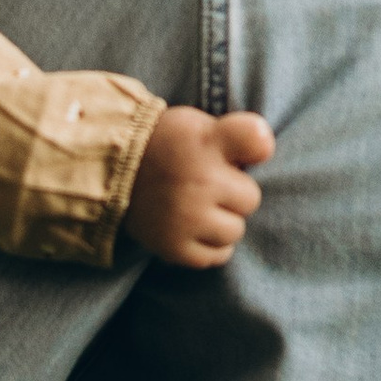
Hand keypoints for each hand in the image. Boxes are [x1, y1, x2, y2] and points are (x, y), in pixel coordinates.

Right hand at [123, 107, 273, 268]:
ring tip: (201, 207)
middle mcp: (198, 182)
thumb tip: (267, 152)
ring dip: (224, 222)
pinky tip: (196, 228)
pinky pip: (215, 256)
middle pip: (250, 199)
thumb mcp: (201, 124)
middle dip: (234, 193)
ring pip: (235, 231)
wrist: (113, 172)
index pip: (257, 141)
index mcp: (205, 143)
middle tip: (208, 185)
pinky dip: (211, 246)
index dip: (255, 146)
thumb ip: (240, 133)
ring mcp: (186, 218)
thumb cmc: (168, 147)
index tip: (242, 151)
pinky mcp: (173, 247)